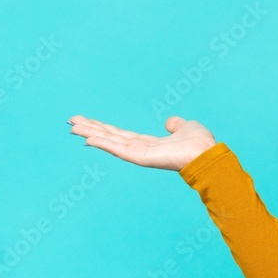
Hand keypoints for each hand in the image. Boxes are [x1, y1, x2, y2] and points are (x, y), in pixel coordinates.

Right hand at [67, 115, 216, 171]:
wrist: (207, 153)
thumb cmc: (200, 143)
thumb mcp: (186, 127)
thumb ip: (176, 125)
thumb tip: (170, 122)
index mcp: (149, 143)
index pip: (121, 135)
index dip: (104, 128)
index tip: (87, 120)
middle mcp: (141, 149)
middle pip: (111, 137)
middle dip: (91, 129)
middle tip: (71, 122)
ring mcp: (139, 154)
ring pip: (110, 142)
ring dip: (91, 134)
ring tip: (73, 127)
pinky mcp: (141, 157)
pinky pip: (119, 149)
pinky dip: (103, 144)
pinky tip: (88, 138)